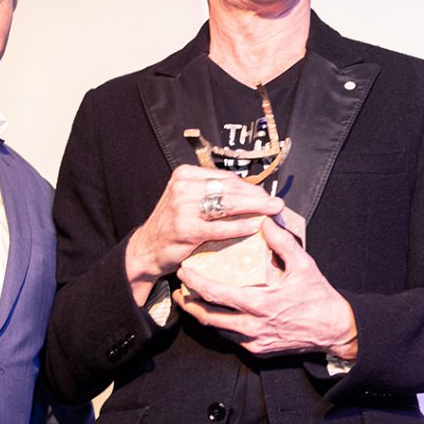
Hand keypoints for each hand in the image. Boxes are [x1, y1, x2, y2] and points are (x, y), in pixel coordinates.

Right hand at [125, 166, 283, 304]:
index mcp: (185, 174)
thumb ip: (213, 194)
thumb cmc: (174, 224)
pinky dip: (240, 227)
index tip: (267, 195)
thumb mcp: (188, 200)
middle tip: (276, 203)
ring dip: (255, 208)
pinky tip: (255, 227)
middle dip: (257, 197)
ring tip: (272, 213)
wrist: (147, 249)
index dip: (250, 187)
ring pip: (228, 204)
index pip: (226, 177)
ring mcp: (183, 207)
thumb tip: (252, 194)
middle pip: (230, 189)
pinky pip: (220, 227)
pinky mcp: (186, 229)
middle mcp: (183, 187)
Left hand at [176, 219, 358, 357]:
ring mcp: (254, 341)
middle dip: (189, 303)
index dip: (196, 284)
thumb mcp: (304, 265)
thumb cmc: (319, 298)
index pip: (217, 295)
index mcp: (260, 304)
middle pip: (208, 318)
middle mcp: (252, 326)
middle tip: (179, 290)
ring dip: (202, 315)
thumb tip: (265, 222)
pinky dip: (221, 325)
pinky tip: (218, 314)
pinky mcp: (258, 350)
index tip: (185, 272)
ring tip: (192, 302)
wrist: (335, 330)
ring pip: (217, 330)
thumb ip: (282, 243)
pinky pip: (231, 338)